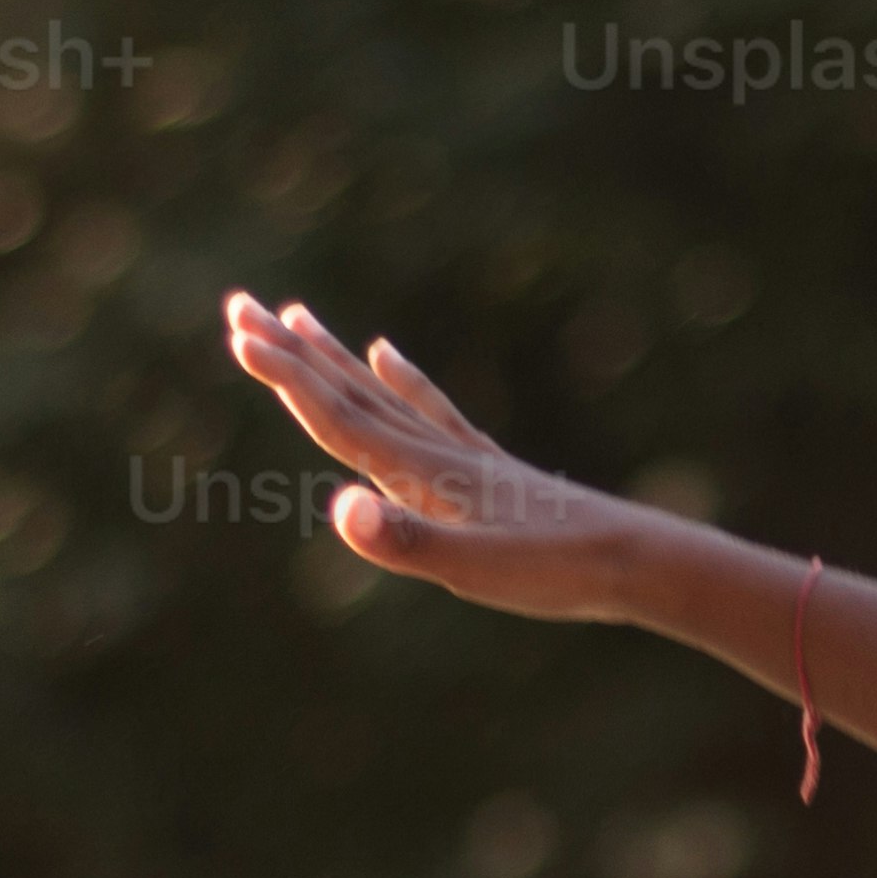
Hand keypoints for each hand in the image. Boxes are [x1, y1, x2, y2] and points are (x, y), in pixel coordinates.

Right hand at [227, 297, 659, 623]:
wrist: (637, 560)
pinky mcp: (487, 468)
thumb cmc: (555, 572)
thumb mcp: (474, 570)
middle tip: (239, 304)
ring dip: (335, 357)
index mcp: (421, 474)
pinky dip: (403, 378)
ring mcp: (461, 455)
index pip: (339, 417)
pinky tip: (388, 353)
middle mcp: (435, 452)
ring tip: (298, 314)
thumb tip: (341, 509)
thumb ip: (406, 541)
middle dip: (291, 353)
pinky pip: (430, 409)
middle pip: (349, 391)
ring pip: (381, 393)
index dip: (286, 379)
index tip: (239, 334)